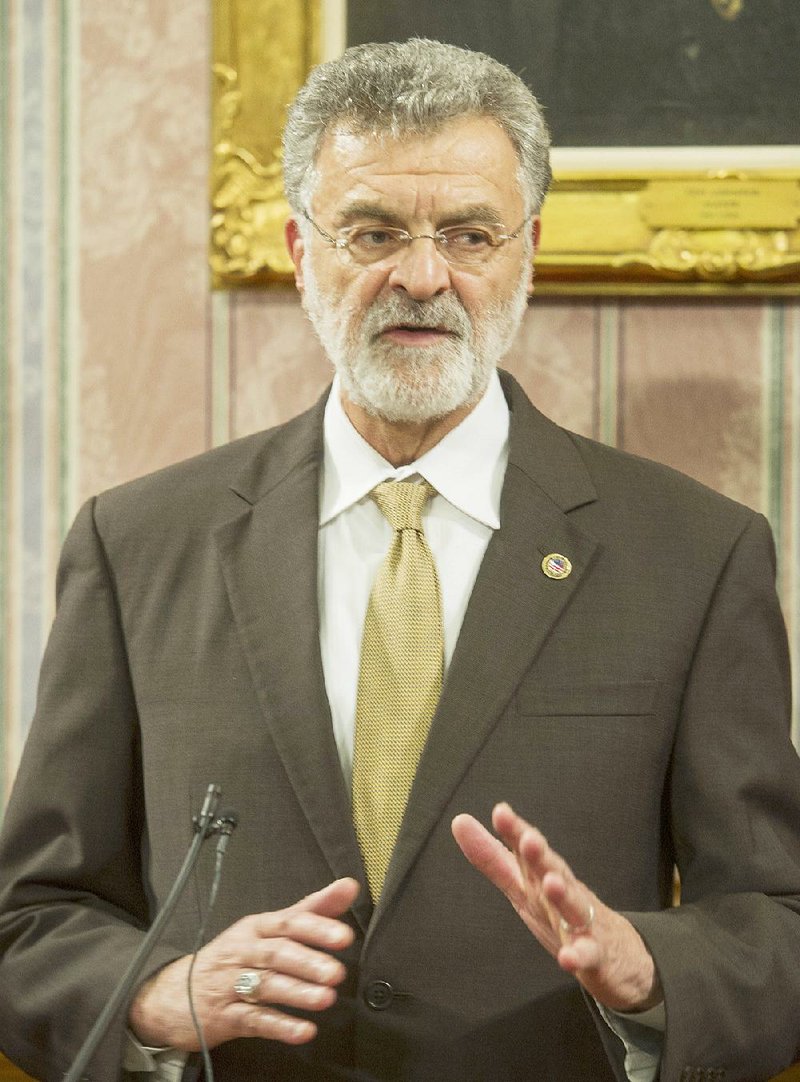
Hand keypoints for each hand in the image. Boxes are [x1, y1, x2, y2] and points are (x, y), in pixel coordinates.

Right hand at [128, 877, 359, 1049]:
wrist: (174, 993)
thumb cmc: (233, 957)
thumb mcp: (268, 929)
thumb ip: (311, 910)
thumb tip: (348, 887)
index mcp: (256, 928)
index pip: (287, 922)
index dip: (316, 928)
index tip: (344, 936)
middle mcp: (243, 952)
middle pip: (276, 954)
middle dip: (307, 962)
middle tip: (336, 972)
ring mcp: (231, 985)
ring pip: (265, 986)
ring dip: (297, 992)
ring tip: (326, 999)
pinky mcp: (224, 1017)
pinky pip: (253, 1020)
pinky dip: (279, 1026)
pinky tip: (303, 1031)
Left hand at [452, 804, 661, 1012]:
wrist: (617, 954)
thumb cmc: (559, 912)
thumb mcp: (522, 886)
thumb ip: (491, 858)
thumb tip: (459, 820)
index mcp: (542, 878)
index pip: (527, 851)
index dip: (514, 832)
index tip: (500, 812)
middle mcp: (563, 894)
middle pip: (552, 870)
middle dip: (540, 855)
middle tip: (528, 838)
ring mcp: (582, 924)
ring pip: (573, 907)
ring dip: (563, 895)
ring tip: (552, 883)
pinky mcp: (596, 955)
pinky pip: (588, 956)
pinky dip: (579, 955)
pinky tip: (568, 958)